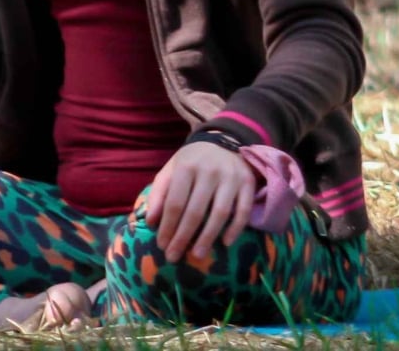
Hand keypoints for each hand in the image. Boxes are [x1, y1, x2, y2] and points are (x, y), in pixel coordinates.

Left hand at [145, 142, 254, 261]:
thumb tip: (150, 222)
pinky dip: (235, 228)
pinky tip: (225, 242)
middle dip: (183, 237)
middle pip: (195, 211)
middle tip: (174, 257)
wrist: (223, 141)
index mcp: (186, 167)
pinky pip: (243, 210)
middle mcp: (209, 171)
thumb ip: (158, 194)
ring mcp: (231, 177)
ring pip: (220, 213)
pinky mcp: (248, 183)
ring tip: (197, 255)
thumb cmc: (192, 162)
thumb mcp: (170, 170)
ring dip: (208, 237)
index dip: (168, 227)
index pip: (175, 202)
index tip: (162, 245)